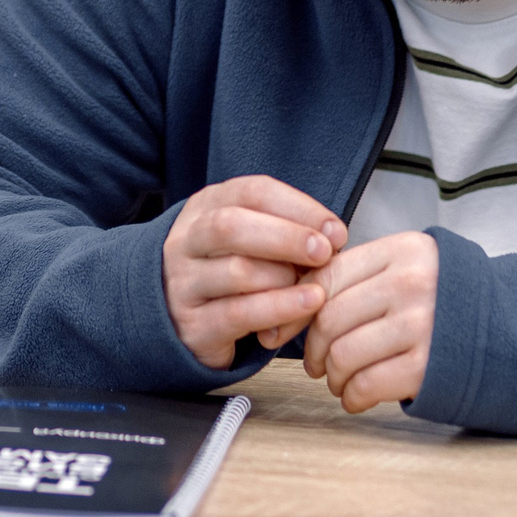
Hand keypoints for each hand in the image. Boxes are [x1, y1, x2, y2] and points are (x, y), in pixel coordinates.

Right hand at [160, 176, 347, 369]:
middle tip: (325, 252)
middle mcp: (186, 241)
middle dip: (287, 237)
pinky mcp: (193, 324)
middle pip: (231, 226)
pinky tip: (308, 305)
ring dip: (285, 278)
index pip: (251, 192)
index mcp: (205, 208)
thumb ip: (286, 231)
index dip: (298, 208)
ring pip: (238, 272)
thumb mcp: (251, 239)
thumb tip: (333, 236)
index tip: (334, 230)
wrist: (182, 321)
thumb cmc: (231, 273)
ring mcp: (184, 283)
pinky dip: (281, 308)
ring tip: (315, 288)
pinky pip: (240, 314)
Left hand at [303, 231, 437, 413]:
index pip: (328, 276)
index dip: (297, 308)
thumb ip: (361, 277)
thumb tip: (292, 303)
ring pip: (343, 355)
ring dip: (333, 377)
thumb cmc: (446, 304)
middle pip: (329, 318)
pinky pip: (366, 384)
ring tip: (339, 381)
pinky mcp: (429, 366)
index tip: (285, 329)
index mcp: (402, 251)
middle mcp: (412, 283)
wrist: (511, 333)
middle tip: (317, 364)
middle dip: (314, 349)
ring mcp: (423, 324)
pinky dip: (352, 397)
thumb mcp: (409, 269)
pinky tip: (356, 397)